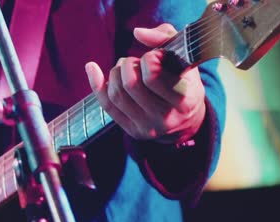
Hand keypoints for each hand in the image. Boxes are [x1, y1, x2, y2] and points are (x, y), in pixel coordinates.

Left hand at [85, 23, 205, 144]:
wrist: (186, 119)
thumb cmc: (184, 80)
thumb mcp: (185, 58)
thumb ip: (165, 38)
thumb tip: (137, 32)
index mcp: (185, 99)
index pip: (152, 75)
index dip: (148, 58)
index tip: (153, 55)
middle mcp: (166, 117)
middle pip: (130, 85)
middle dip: (127, 65)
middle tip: (134, 62)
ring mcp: (147, 127)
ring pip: (116, 95)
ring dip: (115, 73)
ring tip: (125, 68)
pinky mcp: (132, 131)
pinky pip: (107, 106)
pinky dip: (96, 84)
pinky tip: (92, 68)